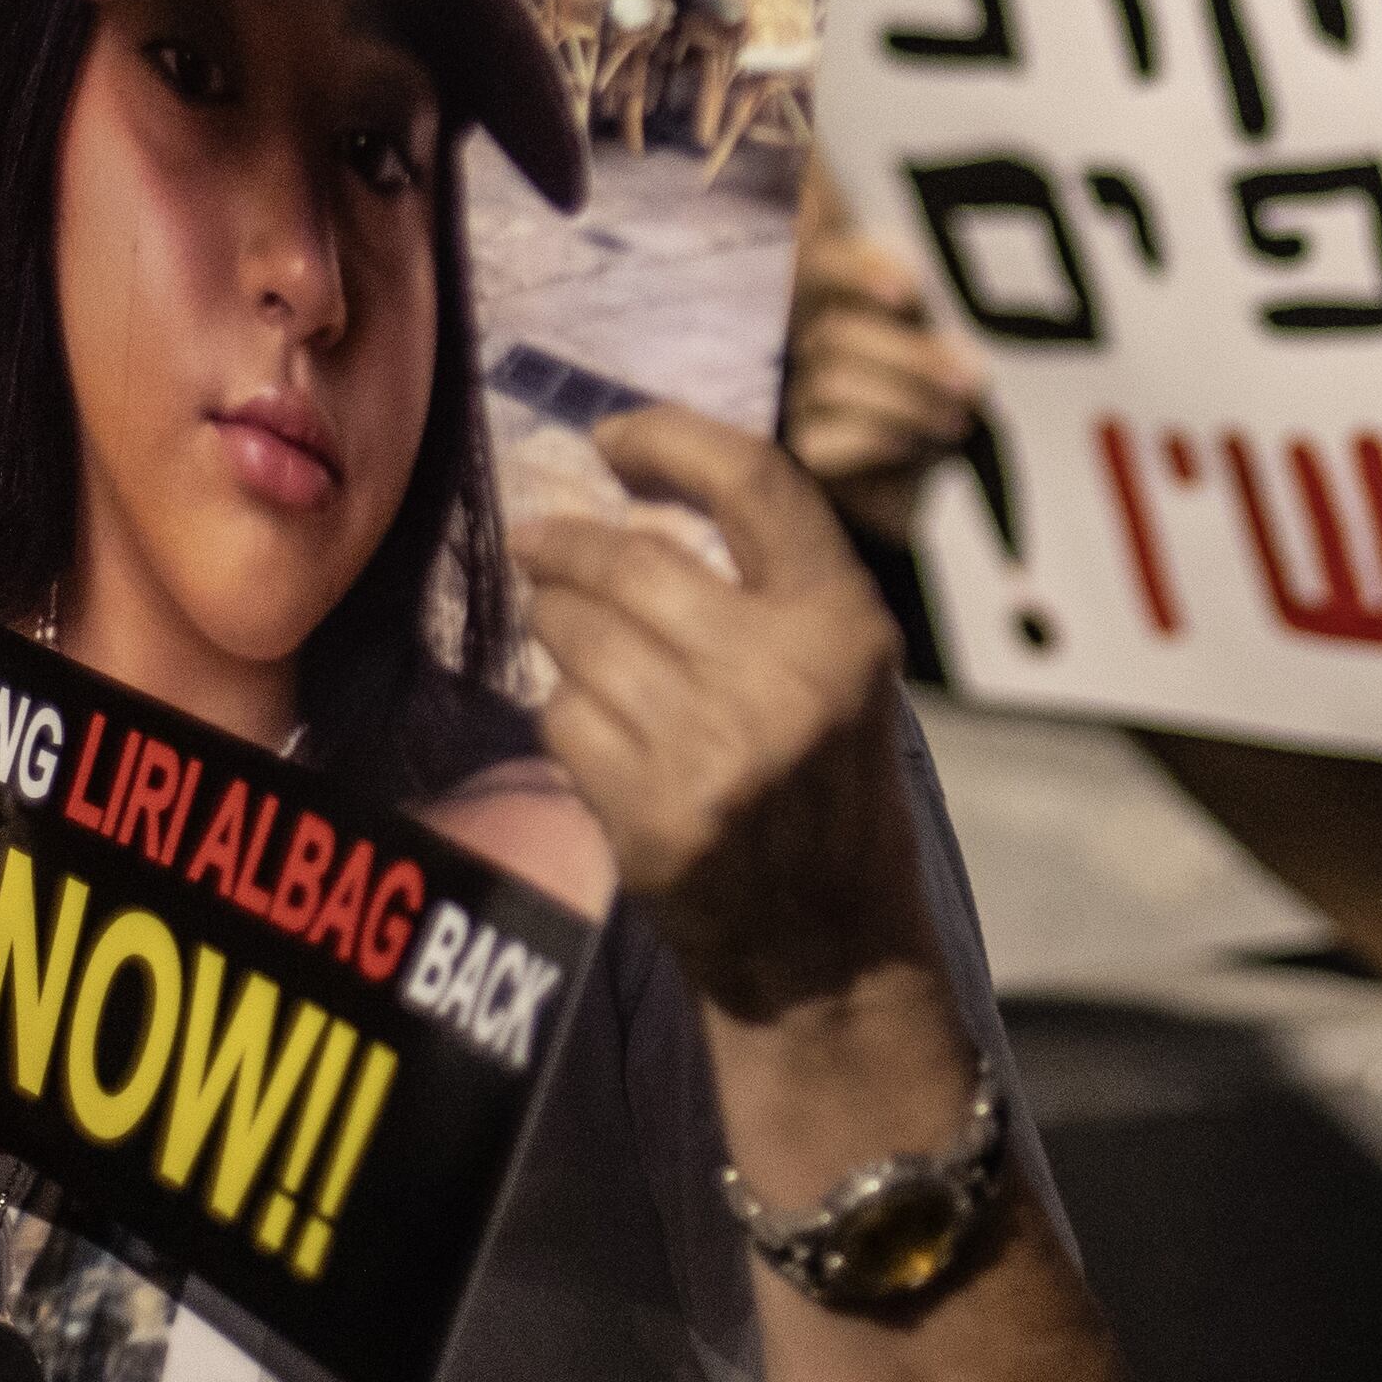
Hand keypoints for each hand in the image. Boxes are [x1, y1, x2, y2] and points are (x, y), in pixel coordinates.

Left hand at [513, 405, 931, 1020]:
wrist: (829, 945)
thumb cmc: (830, 785)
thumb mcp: (845, 666)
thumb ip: (770, 583)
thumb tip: (637, 491)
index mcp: (845, 623)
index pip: (752, 481)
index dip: (669, 438)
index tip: (612, 437)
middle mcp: (782, 676)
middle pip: (633, 560)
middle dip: (564, 542)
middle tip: (535, 540)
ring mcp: (712, 750)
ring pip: (579, 635)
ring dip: (555, 623)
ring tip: (568, 633)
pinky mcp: (652, 814)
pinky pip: (562, 717)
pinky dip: (564, 712)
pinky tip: (596, 728)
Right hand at [785, 176, 989, 545]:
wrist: (910, 484)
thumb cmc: (921, 398)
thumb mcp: (926, 345)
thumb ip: (909, 309)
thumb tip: (910, 290)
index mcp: (822, 300)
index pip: (818, 265)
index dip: (858, 272)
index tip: (906, 295)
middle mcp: (791, 346)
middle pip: (834, 335)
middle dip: (910, 357)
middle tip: (972, 381)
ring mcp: (783, 402)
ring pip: (829, 385)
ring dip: (906, 401)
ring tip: (959, 421)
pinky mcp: (791, 457)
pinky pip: (820, 443)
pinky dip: (875, 439)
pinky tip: (913, 445)